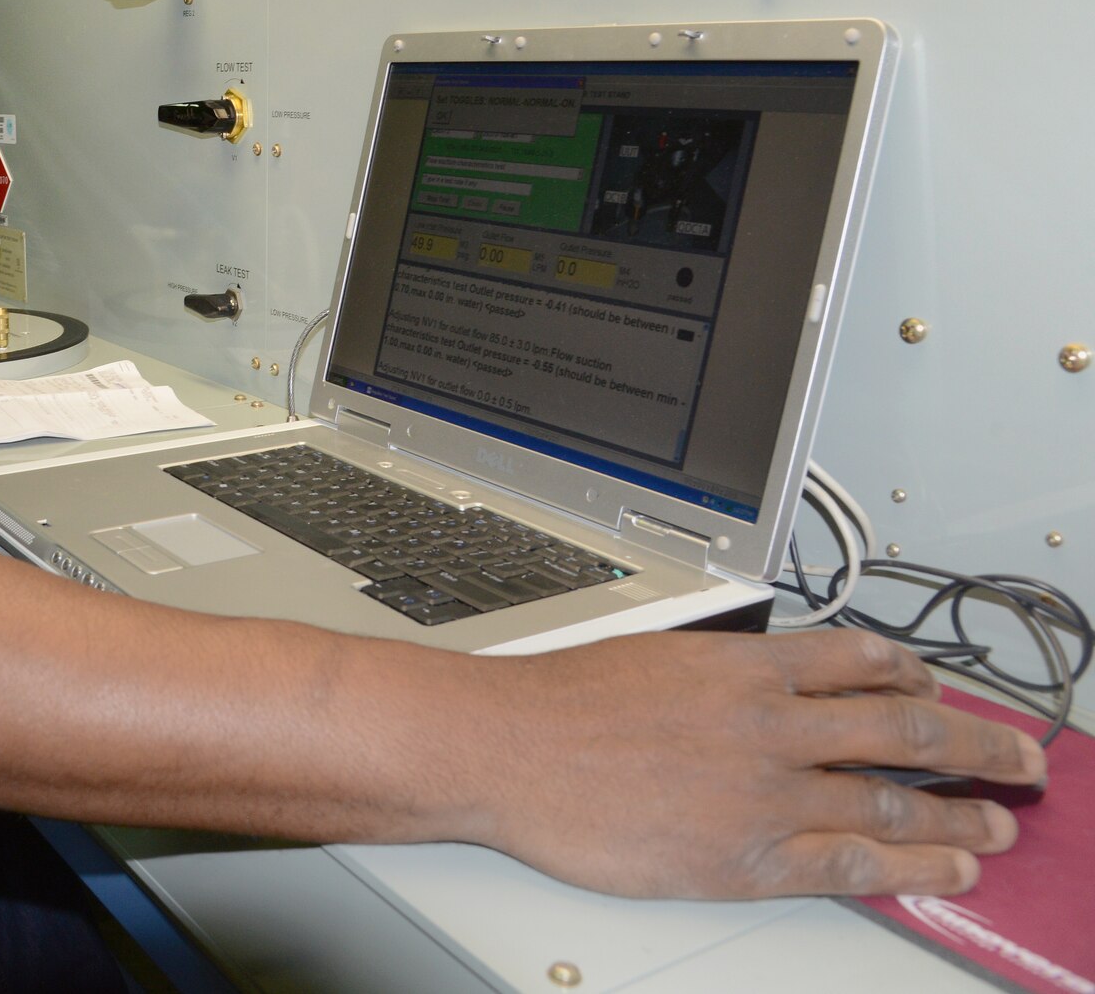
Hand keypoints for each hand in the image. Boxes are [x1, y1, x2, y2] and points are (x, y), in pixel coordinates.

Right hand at [467, 629, 1043, 897]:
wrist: (507, 748)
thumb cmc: (561, 704)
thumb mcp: (656, 656)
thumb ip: (721, 674)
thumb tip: (759, 685)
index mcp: (749, 667)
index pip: (865, 662)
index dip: (919, 678)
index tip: (943, 689)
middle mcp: (772, 724)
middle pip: (907, 730)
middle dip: (979, 745)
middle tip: (1021, 756)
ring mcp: (766, 793)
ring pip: (894, 800)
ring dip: (962, 813)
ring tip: (999, 823)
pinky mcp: (748, 857)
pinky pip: (853, 865)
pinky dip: (911, 868)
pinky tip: (945, 872)